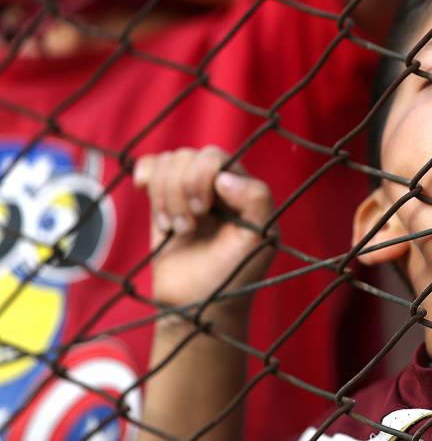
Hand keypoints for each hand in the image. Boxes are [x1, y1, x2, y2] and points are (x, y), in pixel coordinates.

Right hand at [133, 146, 274, 315]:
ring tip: (175, 228)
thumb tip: (225, 176)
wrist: (197, 306)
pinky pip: (153, 166)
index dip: (200, 179)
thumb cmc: (234, 275)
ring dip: (164, 196)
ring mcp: (191, 189)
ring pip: (169, 162)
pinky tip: (143, 188)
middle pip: (188, 157)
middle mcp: (218, 183)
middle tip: (187, 227)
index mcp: (243, 188)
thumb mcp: (257, 242)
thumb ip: (256, 201)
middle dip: (180, 191)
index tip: (202, 212)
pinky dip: (147, 174)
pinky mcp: (166, 200)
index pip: (215, 158)